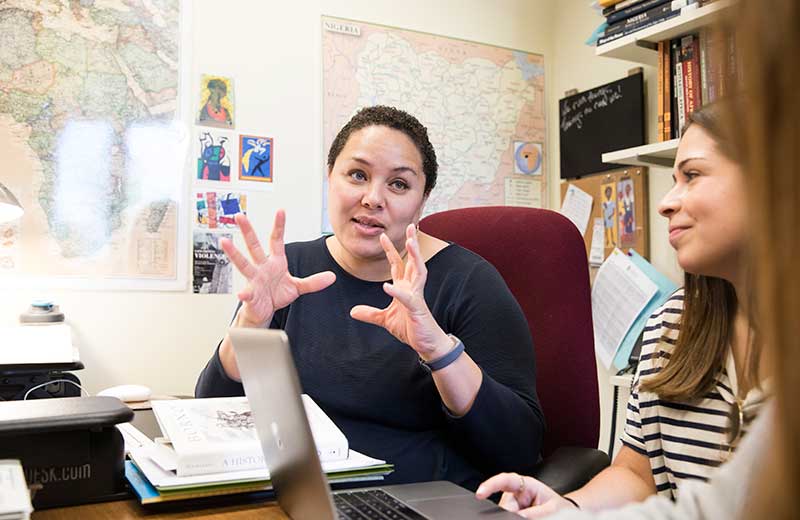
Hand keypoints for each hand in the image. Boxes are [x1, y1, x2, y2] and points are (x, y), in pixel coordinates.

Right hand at [221, 210, 335, 325]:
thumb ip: (313, 282)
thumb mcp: (297, 287)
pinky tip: (241, 294)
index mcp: (275, 262)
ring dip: (234, 253)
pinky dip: (244, 294)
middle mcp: (262, 267)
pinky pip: (247, 293)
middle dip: (247, 231)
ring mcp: (254, 279)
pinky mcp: (251, 295)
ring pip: (243, 264)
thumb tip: (332, 277)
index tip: (280, 210)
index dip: (279, 226)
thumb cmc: (277, 295)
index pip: (276, 240)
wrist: (265, 311)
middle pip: (254, 245)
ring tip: (225, 242)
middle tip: (239, 216)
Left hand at [350, 224, 451, 359]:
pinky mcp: (417, 309)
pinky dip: (397, 292)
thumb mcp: (385, 320)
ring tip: (411, 243)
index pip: (397, 264)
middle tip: (411, 226)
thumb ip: (370, 314)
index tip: (383, 236)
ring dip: (415, 257)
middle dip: (411, 243)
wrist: (427, 344)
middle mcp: (412, 288)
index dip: (390, 250)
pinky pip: (407, 298)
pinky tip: (387, 286)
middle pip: (412, 261)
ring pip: (418, 272)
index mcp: (405, 288)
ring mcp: (416, 297)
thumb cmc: (411, 329)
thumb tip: (353, 311)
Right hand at [476, 473, 574, 518]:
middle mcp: (516, 494)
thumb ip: (536, 514)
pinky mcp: (514, 513)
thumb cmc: (561, 509)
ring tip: (534, 516)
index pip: (505, 480)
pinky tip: (525, 517)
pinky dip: (509, 519)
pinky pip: (507, 517)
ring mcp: (514, 506)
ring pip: (504, 515)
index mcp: (526, 485)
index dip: (491, 485)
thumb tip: (520, 516)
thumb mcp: (552, 509)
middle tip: (528, 516)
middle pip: (504, 506)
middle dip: (510, 514)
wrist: (567, 515)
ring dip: (511, 518)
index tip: (480, 493)